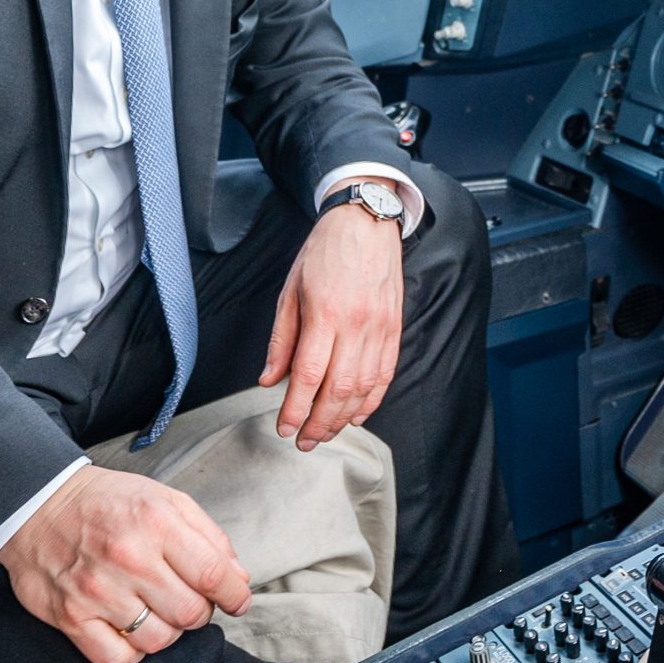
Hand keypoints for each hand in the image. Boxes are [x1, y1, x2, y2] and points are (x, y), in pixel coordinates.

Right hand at [0, 465, 252, 662]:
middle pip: (190, 613)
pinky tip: (130, 630)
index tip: (237, 600)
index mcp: (156, 523)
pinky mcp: (71, 617)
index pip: (213, 574)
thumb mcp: (164, 499)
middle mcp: (128, 557)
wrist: (37, 503)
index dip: (234, 595)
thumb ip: (208, 535)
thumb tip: (238, 578)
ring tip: (158, 612)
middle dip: (200, 612)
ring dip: (167, 632)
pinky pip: (117, 659)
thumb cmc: (105, 503)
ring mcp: (97, 591)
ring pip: (158, 641)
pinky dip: (131, 653)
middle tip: (189, 600)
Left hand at [261, 180, 405, 450]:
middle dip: (319, 423)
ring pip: (363, 387)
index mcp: (325, 313)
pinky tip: (356, 415)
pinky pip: (385, 374)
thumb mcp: (290, 289)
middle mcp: (356, 325)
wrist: (366, 221)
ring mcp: (380, 328)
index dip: (295, 409)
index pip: (307, 375)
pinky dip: (371, 400)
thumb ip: (282, 338)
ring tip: (325, 433)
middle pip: (337, 389)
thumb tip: (268, 379)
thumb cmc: (324, 252)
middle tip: (303, 441)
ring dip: (343, 417)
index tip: (284, 428)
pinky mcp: (395, 328)